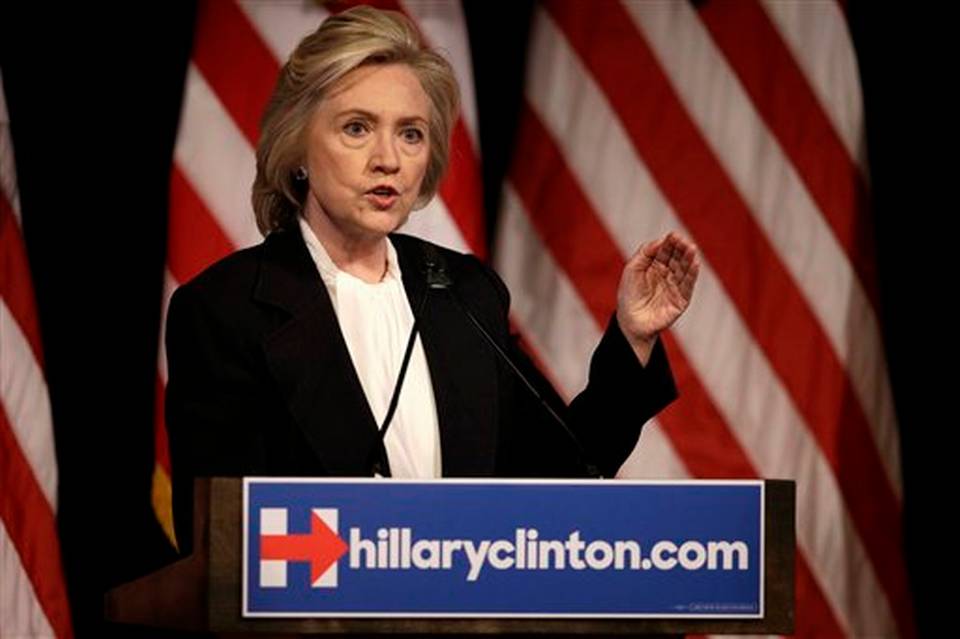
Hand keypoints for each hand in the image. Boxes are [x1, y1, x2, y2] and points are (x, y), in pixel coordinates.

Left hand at [616, 232, 699, 364]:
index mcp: (655, 267)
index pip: (666, 252)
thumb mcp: (632, 269)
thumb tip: (661, 240)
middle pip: (677, 259)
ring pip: (684, 270)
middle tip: (684, 241)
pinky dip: (692, 274)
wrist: (630, 321)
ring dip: (689, 259)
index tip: (674, 235)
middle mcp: (667, 275)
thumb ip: (645, 253)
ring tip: (691, 248)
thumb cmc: (629, 295)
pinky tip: (695, 263)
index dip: (670, 243)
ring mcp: (675, 287)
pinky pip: (688, 285)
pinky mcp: (681, 300)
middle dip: (681, 249)